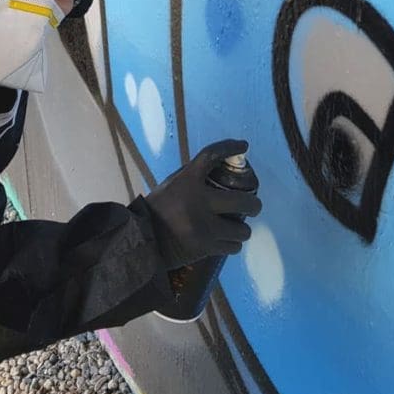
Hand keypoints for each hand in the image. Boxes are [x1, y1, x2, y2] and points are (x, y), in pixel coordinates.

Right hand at [145, 139, 261, 269]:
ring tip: (234, 228)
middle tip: (252, 206)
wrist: (140, 241)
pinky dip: (232, 243)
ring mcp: (204, 227)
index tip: (243, 146)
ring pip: (242, 230)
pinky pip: (233, 246)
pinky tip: (226, 240)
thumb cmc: (158, 210)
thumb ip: (194, 178)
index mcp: (187, 182)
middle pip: (243, 201)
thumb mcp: (172, 186)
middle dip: (254, 205)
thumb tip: (222, 167)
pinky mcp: (205, 248)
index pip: (211, 156)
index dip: (229, 148)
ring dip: (241, 229)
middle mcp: (198, 202)